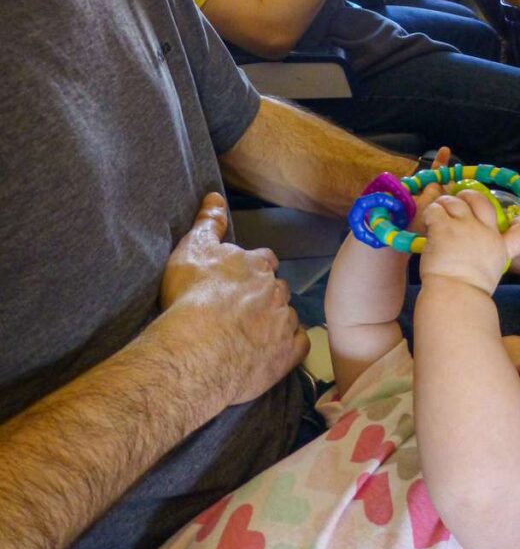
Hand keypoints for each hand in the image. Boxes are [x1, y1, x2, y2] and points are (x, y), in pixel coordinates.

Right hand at [160, 193, 309, 404]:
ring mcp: (284, 322)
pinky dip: (289, 346)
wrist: (198, 348)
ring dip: (276, 321)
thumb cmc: (191, 296)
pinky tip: (274, 351)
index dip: (254, 268)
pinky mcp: (287, 353)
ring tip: (254, 334)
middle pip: (278, 288)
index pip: (264, 259)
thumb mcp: (192, 249)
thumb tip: (216, 196)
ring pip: (288, 315)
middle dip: (266, 295)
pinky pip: (299, 345)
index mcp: (256, 264)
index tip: (241, 279)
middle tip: (242, 309)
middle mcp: (276, 290)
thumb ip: (208, 222)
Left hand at [420, 191, 519, 294]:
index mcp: (499, 248)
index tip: (517, 219)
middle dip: (468, 196)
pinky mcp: (444, 228)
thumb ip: (488, 256)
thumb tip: (477, 250)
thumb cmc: (469, 291)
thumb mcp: (490, 273)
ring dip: (444, 203)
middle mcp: (485, 232)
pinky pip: (435, 210)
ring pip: (455, 202)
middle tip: (457, 200)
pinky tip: (428, 222)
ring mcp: (464, 227)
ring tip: (437, 211)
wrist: (456, 295)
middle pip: (481, 201)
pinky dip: (430, 213)